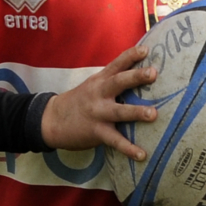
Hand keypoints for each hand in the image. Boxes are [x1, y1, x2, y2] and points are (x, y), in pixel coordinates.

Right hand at [40, 46, 159, 160]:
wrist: (52, 120)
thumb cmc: (79, 101)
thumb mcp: (93, 85)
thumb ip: (112, 79)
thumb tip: (140, 73)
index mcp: (100, 80)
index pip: (116, 64)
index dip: (131, 55)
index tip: (146, 50)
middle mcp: (99, 94)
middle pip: (118, 82)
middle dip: (136, 77)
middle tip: (153, 73)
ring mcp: (97, 113)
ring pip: (119, 112)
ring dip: (136, 112)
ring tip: (154, 114)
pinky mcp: (96, 131)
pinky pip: (114, 141)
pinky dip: (128, 148)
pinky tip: (142, 155)